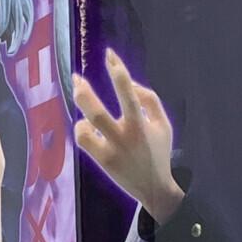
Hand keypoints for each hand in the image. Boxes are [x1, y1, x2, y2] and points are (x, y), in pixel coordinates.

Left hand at [73, 50, 182, 223]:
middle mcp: (124, 136)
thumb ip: (149, 99)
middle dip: (83, 90)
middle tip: (77, 77)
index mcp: (141, 123)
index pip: (127, 90)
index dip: (117, 69)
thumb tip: (129, 83)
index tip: (109, 54)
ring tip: (81, 96)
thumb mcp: (163, 123)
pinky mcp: (102, 161)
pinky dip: (82, 128)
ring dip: (81, 112)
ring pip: (85, 127)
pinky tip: (86, 125)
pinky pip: (84, 140)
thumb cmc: (158, 150)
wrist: (154, 187)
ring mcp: (111, 150)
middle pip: (95, 111)